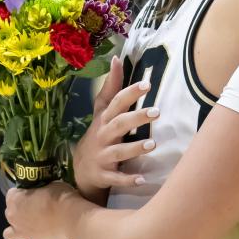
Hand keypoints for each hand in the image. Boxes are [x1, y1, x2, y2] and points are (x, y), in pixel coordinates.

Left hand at [3, 182, 76, 238]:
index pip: (12, 194)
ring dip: (14, 231)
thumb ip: (41, 192)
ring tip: (23, 230)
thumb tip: (44, 196)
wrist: (71, 216)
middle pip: (11, 212)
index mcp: (16, 200)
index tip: (34, 192)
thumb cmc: (62, 196)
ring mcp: (23, 233)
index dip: (23, 193)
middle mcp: (14, 217)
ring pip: (10, 234)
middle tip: (37, 206)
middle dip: (20, 209)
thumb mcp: (50, 185)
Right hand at [73, 56, 159, 194]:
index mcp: (105, 120)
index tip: (147, 84)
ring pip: (119, 152)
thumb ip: (111, 87)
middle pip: (119, 124)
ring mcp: (103, 157)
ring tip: (153, 144)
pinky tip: (142, 180)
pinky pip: (116, 178)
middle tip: (157, 111)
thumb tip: (116, 58)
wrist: (81, 170)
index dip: (130, 93)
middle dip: (136, 118)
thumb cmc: (99, 134)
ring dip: (135, 148)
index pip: (116, 103)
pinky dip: (128, 180)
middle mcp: (103, 136)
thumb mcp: (102, 111)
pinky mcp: (104, 175)